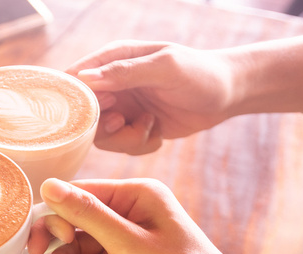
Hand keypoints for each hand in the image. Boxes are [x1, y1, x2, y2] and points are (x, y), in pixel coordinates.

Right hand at [29, 177, 254, 253]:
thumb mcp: (130, 244)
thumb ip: (87, 215)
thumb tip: (49, 186)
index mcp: (136, 195)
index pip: (80, 194)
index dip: (54, 215)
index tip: (40, 241)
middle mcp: (130, 213)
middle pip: (76, 220)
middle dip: (61, 243)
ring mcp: (127, 242)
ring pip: (81, 247)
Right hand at [67, 41, 233, 154]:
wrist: (227, 95)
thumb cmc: (199, 73)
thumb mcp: (165, 68)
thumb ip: (125, 72)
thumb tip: (86, 78)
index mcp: (114, 59)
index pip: (75, 78)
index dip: (78, 100)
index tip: (104, 108)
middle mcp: (112, 83)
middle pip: (84, 114)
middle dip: (104, 125)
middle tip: (124, 121)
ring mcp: (121, 107)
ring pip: (101, 136)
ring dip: (125, 138)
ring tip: (149, 126)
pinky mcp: (132, 127)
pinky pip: (121, 146)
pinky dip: (139, 145)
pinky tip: (157, 132)